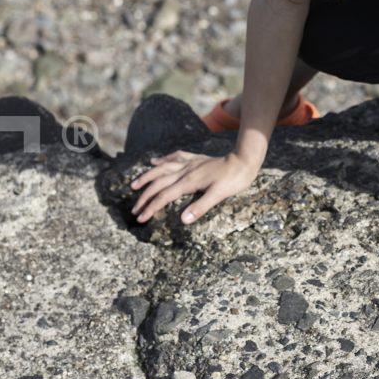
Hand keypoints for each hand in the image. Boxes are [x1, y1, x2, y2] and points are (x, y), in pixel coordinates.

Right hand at [129, 151, 260, 224]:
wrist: (244, 160)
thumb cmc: (233, 179)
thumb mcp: (219, 195)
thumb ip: (200, 207)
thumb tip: (182, 220)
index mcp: (189, 182)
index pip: (164, 196)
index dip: (150, 208)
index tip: (140, 218)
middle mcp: (185, 171)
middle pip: (158, 184)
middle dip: (144, 197)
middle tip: (134, 209)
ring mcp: (190, 163)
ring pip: (162, 168)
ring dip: (147, 177)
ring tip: (134, 184)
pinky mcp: (196, 159)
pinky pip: (175, 157)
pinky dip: (163, 159)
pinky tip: (155, 160)